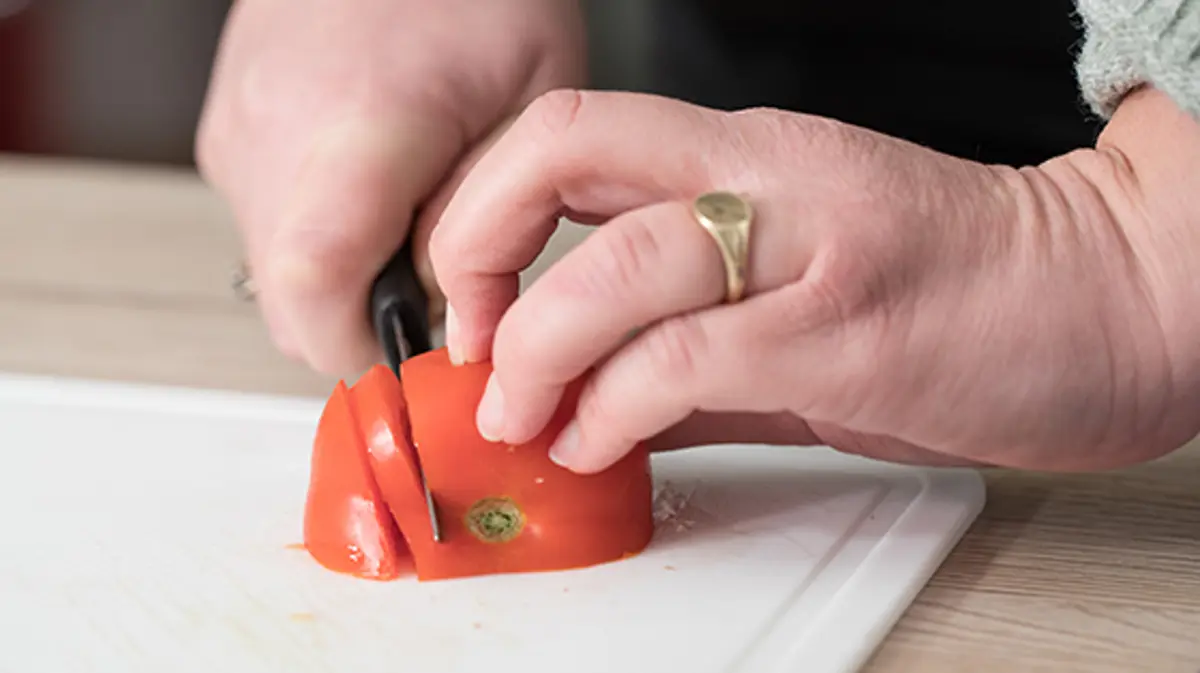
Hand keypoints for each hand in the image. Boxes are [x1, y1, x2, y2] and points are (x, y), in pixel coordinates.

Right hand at [195, 0, 584, 374]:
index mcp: (363, 123)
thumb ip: (484, 220)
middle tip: (434, 295)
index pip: (318, 281)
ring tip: (407, 224)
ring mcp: (238, 134)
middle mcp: (275, 133)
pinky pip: (265, 229)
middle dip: (366, 329)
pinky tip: (372, 197)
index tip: (418, 365)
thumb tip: (448, 319)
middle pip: (290, 303)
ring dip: (343, 286)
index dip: (364, 351)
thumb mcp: (531, 104)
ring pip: (274, 275)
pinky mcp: (224, 134)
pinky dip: (319, 243)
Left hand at [429, 87, 1199, 473]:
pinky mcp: (847, 334)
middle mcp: (767, 176)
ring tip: (520, 411)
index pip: (568, 135)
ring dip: (536, 350)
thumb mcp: (799, 302)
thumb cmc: (960, 291)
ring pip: (616, 266)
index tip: (473, 299)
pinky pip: (687, 362)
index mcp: (748, 154)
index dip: (484, 210)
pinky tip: (599, 441)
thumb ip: (690, 347)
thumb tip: (593, 403)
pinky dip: (613, 410)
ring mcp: (808, 246)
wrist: (1111, 297)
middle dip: (477, 249)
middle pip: (562, 150)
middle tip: (474, 341)